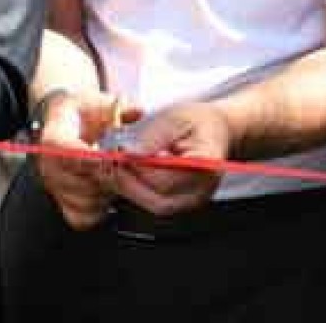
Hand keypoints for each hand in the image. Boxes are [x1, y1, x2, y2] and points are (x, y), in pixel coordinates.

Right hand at [35, 89, 139, 228]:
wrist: (66, 122)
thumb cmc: (82, 114)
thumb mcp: (99, 101)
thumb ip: (120, 107)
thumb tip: (137, 111)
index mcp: (54, 138)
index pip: (66, 153)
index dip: (92, 159)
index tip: (111, 159)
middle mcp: (48, 166)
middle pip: (82, 182)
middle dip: (109, 176)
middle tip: (123, 165)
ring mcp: (55, 187)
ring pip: (88, 201)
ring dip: (108, 192)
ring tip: (114, 175)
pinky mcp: (63, 205)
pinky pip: (85, 217)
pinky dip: (100, 209)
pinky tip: (105, 192)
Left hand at [112, 101, 228, 216]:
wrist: (214, 130)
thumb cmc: (195, 122)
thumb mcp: (174, 119)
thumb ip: (153, 137)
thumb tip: (130, 153)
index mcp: (205, 165)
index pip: (167, 180)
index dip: (138, 169)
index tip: (119, 153)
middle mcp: (202, 190)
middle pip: (160, 202)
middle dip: (129, 184)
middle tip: (111, 162)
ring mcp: (192, 199)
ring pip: (155, 206)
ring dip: (128, 189)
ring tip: (114, 166)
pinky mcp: (181, 201)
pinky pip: (155, 203)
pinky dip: (135, 191)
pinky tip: (124, 173)